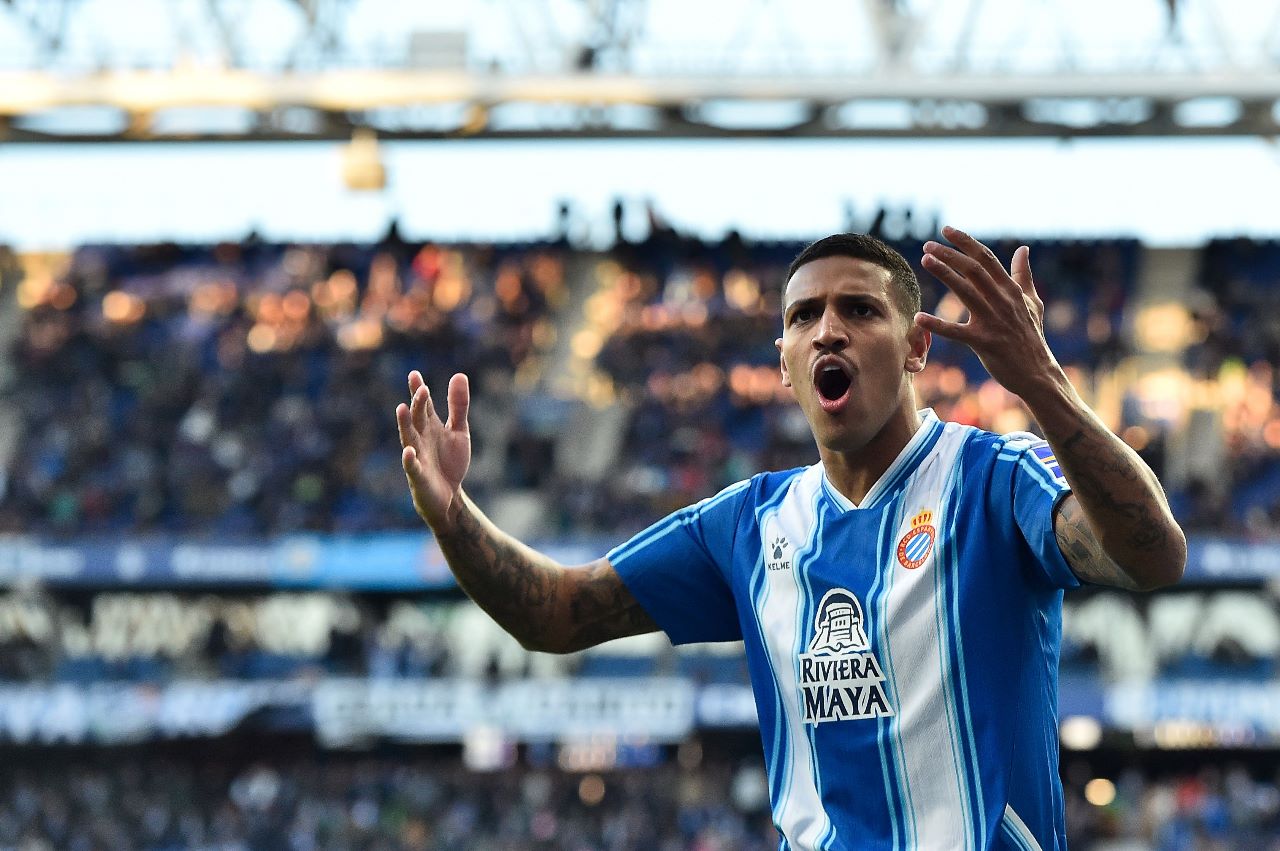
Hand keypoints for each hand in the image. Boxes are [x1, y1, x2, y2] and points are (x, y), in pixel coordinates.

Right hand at [396, 371, 470, 530]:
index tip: (414, 374)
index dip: (419, 390)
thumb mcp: (459, 431)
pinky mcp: (419, 477)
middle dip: (417, 404)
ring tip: (402, 408)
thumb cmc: (450, 462)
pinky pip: (413, 468)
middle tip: (421, 388)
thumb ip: (458, 406)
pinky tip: (409, 452)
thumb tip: (459, 374)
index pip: (423, 405)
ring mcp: (418, 457)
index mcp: (430, 427)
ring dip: (405, 425)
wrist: (449, 496)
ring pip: (409, 439)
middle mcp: (420, 439)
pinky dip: (410, 460)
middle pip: (417, 419)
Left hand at [917, 226, 1063, 400]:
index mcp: (1011, 290)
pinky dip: (937, 325)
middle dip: (950, 254)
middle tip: (928, 245)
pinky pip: (956, 332)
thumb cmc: (1031, 337)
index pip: (986, 259)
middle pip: (973, 270)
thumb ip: (1023, 275)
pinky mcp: (984, 342)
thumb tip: (1023, 249)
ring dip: (945, 274)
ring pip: (966, 291)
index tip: (946, 230)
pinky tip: (918, 318)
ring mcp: (994, 321)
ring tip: (925, 260)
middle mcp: (1003, 301)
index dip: (965, 242)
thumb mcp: (1032, 302)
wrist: (1037, 372)